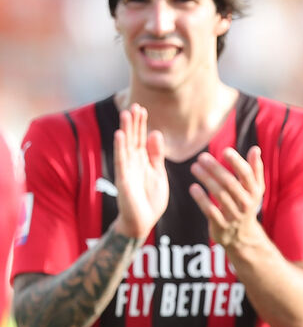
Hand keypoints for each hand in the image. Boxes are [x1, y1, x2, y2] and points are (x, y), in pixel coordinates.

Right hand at [112, 104, 168, 239]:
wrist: (143, 222)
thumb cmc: (150, 199)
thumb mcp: (158, 173)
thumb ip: (156, 155)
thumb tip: (156, 133)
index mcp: (143, 161)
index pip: (141, 139)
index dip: (141, 124)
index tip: (142, 108)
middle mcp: (133, 163)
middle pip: (133, 139)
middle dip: (134, 123)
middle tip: (135, 105)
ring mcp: (127, 170)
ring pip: (126, 146)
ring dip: (126, 130)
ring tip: (126, 113)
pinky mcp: (124, 180)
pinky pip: (122, 162)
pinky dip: (121, 148)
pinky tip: (120, 135)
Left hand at [188, 147, 264, 249]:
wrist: (241, 236)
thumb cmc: (245, 204)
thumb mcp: (254, 189)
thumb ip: (255, 169)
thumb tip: (255, 148)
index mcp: (254, 192)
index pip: (247, 174)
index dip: (237, 162)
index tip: (225, 150)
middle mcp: (246, 203)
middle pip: (230, 183)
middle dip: (215, 168)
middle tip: (201, 157)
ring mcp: (234, 215)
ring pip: (219, 195)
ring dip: (206, 179)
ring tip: (194, 167)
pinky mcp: (221, 225)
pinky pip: (210, 211)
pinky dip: (201, 199)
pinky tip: (193, 187)